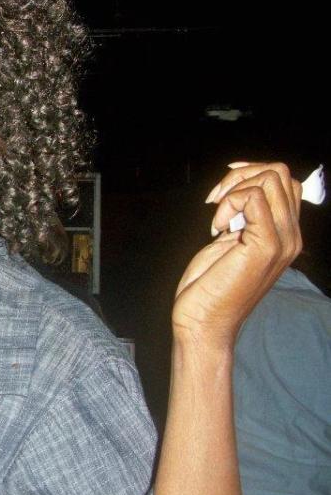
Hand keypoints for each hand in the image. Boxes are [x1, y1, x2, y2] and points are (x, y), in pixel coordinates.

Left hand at [172, 161, 301, 351]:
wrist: (203, 322)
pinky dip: (230, 202)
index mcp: (285, 234)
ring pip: (271, 178)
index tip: (221, 192)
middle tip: (216, 202)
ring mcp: (282, 240)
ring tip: (217, 217)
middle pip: (281, 173)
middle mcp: (291, 236)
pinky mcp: (266, 246)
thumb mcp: (230, 242)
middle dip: (241, 176)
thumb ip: (244, 217)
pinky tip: (217, 227)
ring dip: (235, 189)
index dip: (251, 174)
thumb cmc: (210, 285)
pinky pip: (254, 198)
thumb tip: (240, 188)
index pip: (286, 182)